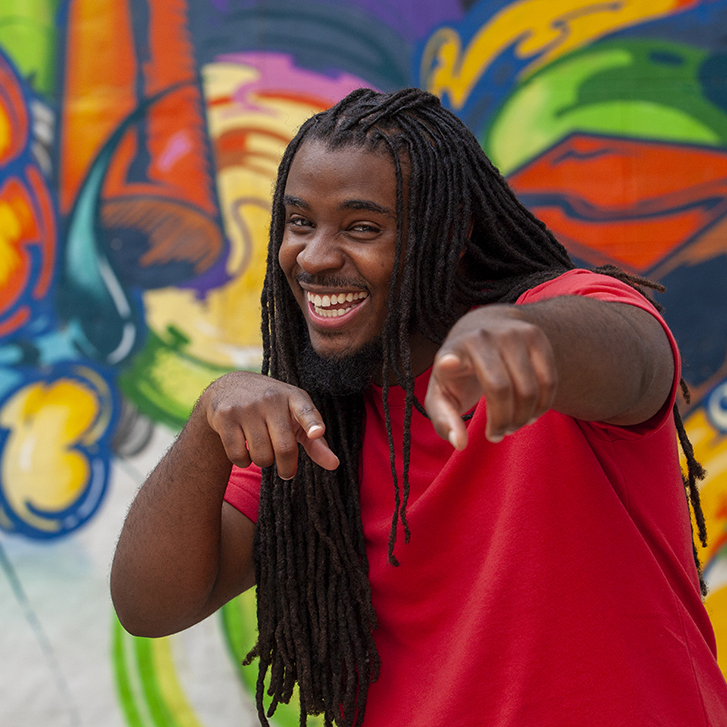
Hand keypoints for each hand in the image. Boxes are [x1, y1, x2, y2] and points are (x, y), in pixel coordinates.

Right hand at [201, 371, 338, 478]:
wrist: (229, 387)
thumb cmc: (272, 409)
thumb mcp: (295, 417)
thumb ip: (316, 441)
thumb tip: (334, 465)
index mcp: (294, 397)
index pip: (306, 411)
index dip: (312, 423)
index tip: (318, 433)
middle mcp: (271, 399)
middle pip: (284, 447)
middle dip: (287, 467)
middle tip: (287, 472)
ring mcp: (247, 406)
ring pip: (261, 456)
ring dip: (264, 462)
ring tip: (262, 451)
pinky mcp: (225, 416)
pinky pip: (238, 456)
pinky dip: (243, 461)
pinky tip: (244, 449)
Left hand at [425, 306, 557, 448]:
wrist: (483, 326)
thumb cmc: (460, 370)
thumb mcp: (442, 393)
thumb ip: (444, 420)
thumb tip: (460, 443)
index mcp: (455, 349)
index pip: (453, 356)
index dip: (451, 361)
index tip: (448, 363)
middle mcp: (484, 336)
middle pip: (501, 390)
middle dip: (503, 422)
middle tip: (497, 434)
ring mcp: (513, 333)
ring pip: (530, 390)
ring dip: (524, 418)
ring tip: (513, 425)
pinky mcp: (536, 336)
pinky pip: (549, 381)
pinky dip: (542, 406)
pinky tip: (530, 413)